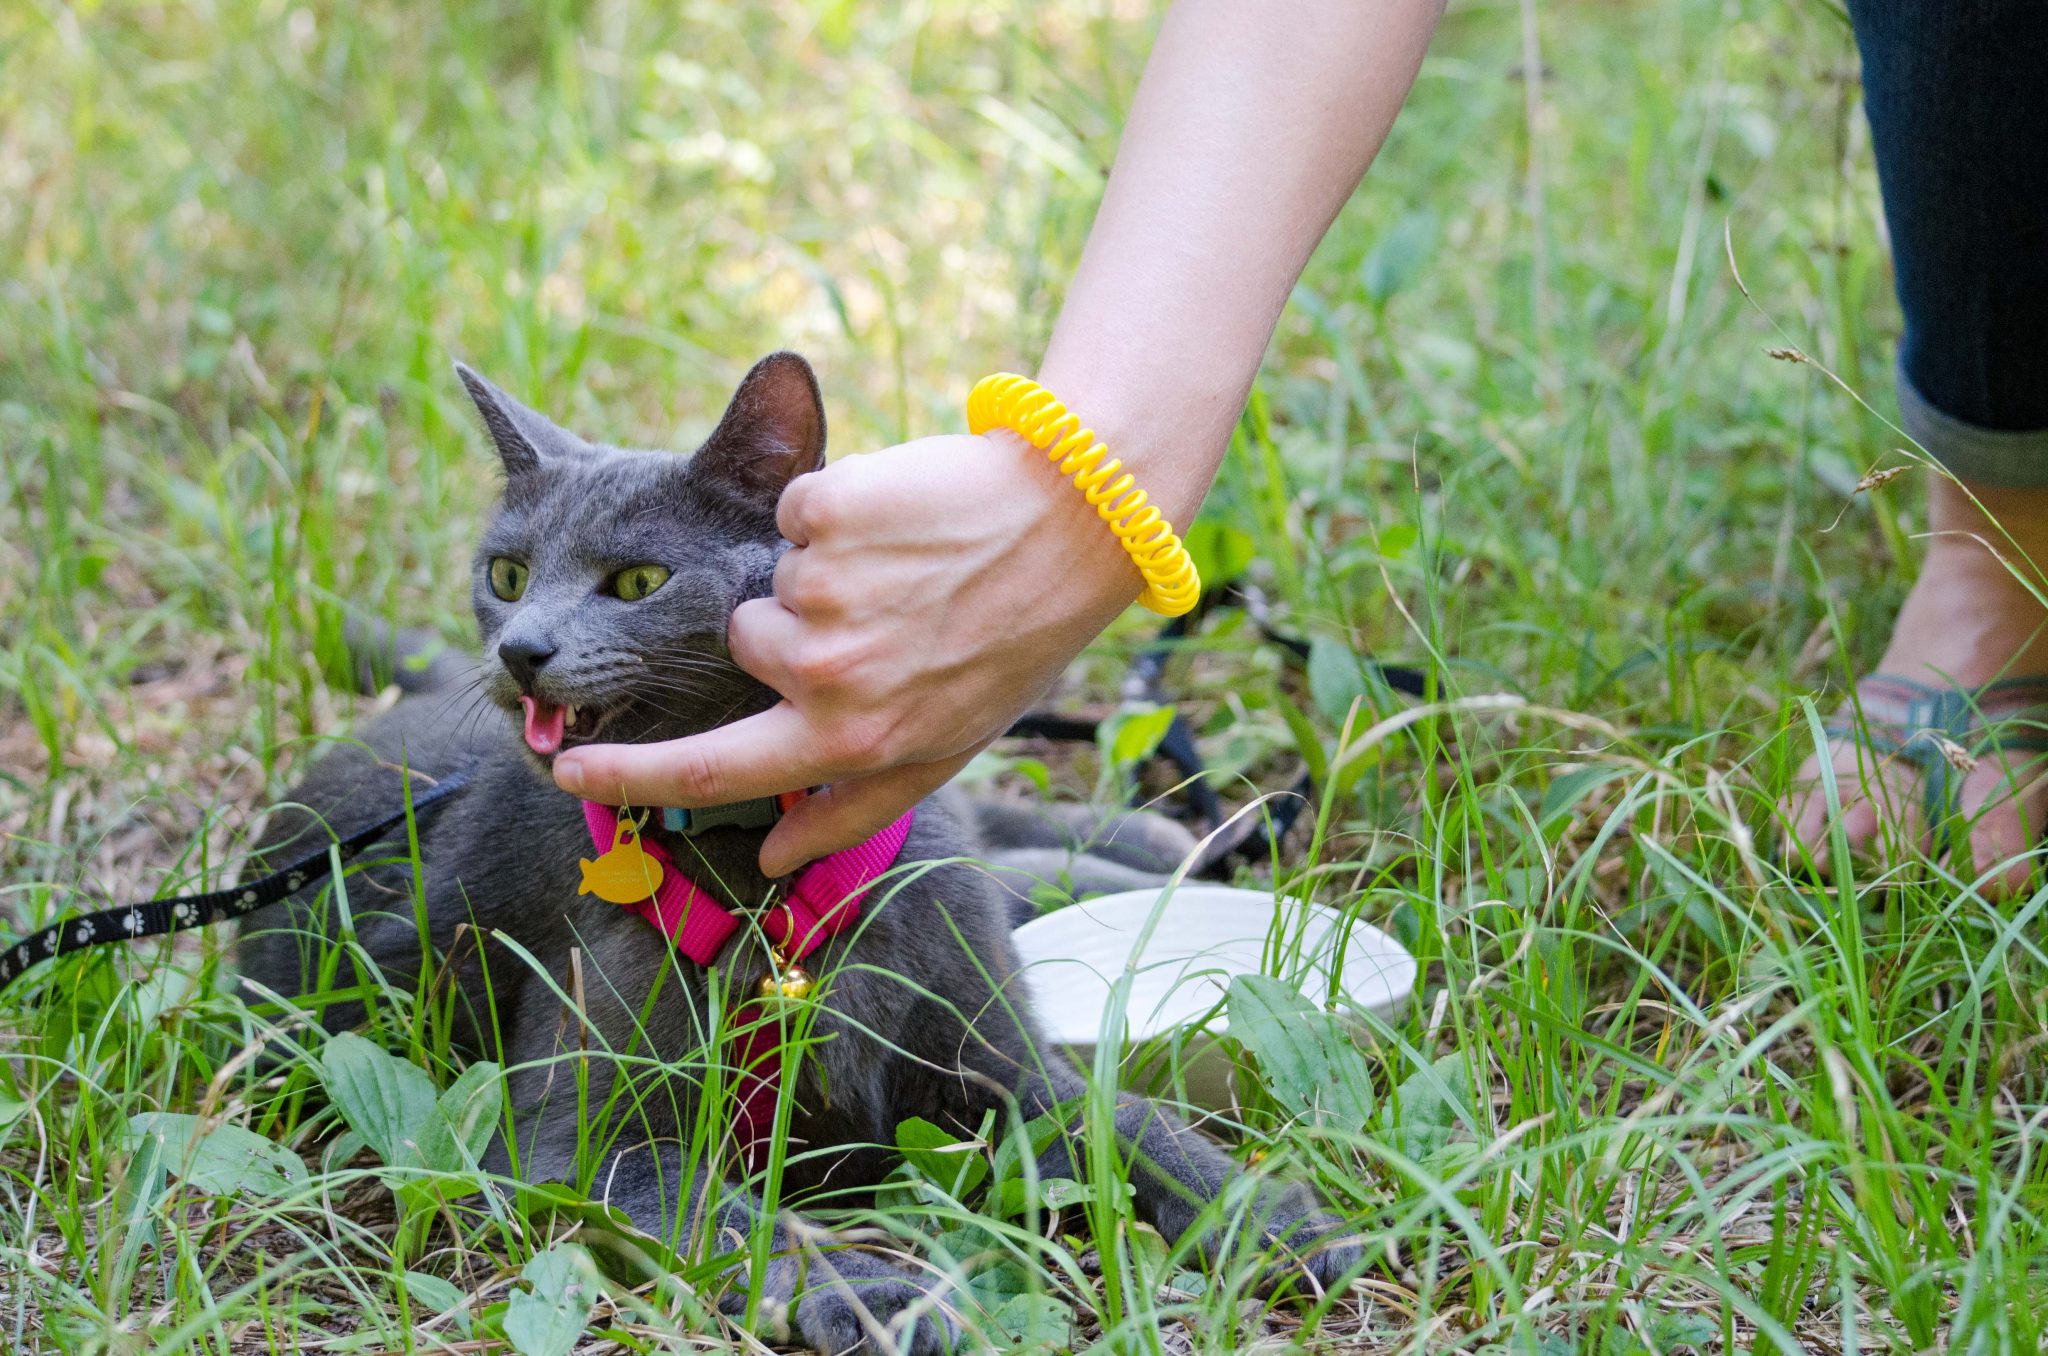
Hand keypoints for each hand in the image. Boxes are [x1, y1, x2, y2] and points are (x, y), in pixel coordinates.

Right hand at [552, 432, 1138, 874]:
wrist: (1074, 522)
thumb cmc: (1009, 643)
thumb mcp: (944, 747)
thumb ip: (851, 808)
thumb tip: (775, 858)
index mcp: (849, 740)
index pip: (709, 772)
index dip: (627, 773)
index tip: (565, 767)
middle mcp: (826, 674)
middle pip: (742, 642)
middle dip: (789, 623)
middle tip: (886, 611)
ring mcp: (824, 587)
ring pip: (773, 572)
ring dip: (826, 565)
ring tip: (911, 565)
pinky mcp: (828, 507)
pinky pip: (795, 508)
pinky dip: (838, 504)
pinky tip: (904, 518)